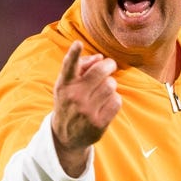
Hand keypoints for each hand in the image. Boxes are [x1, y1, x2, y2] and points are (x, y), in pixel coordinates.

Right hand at [51, 40, 121, 175]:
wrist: (65, 136)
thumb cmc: (69, 103)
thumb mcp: (66, 86)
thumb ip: (80, 68)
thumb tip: (100, 58)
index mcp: (64, 85)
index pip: (69, 66)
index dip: (74, 54)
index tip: (78, 44)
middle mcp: (74, 97)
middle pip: (101, 71)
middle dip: (109, 66)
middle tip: (109, 67)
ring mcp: (86, 110)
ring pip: (111, 85)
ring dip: (111, 86)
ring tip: (103, 92)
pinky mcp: (98, 122)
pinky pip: (116, 101)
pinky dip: (114, 100)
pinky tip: (106, 104)